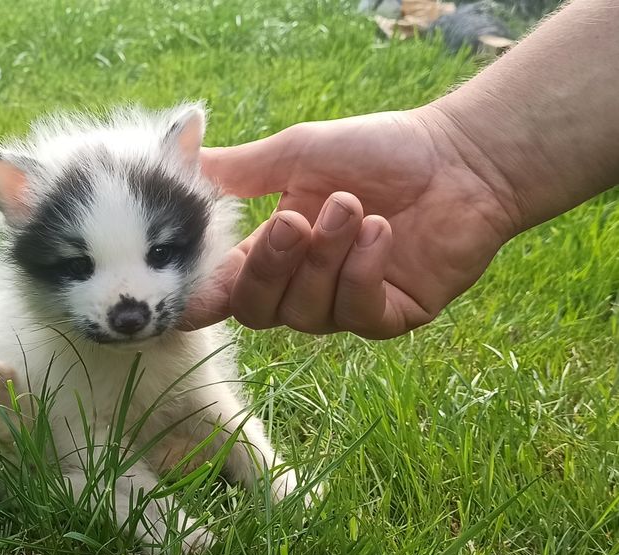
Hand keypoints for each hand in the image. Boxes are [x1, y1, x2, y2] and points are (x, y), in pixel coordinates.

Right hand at [183, 108, 519, 338]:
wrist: (461, 158)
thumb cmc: (379, 151)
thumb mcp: (297, 153)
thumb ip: (239, 169)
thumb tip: (181, 158)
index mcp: (273, 254)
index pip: (221, 293)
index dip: (201, 295)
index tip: (186, 277)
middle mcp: (302, 288)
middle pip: (256, 311)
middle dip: (271, 267)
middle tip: (295, 219)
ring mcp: (345, 307)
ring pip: (307, 313)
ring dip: (326, 257)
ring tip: (354, 206)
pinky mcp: (389, 317)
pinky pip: (357, 313)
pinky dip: (363, 271)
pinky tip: (383, 232)